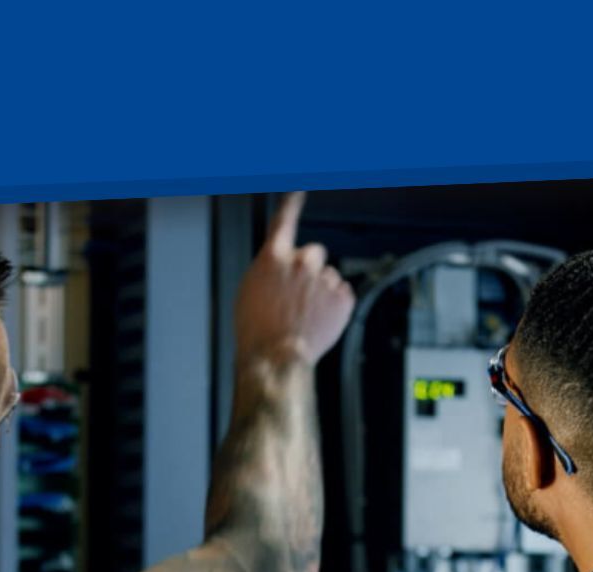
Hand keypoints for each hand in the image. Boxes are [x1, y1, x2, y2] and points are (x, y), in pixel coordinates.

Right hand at [234, 192, 354, 365]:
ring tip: (305, 317)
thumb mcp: (250, 291)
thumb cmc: (257, 330)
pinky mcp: (342, 297)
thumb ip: (269, 271)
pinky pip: (342, 295)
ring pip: (328, 278)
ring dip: (320, 292)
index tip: (299, 192)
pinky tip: (320, 321)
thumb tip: (282, 270)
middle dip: (310, 269)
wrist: (275, 357)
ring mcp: (324, 279)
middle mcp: (302, 262)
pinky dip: (335, 307)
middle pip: (314, 253)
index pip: (284, 221)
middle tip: (299, 296)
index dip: (292, 204)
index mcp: (273, 257)